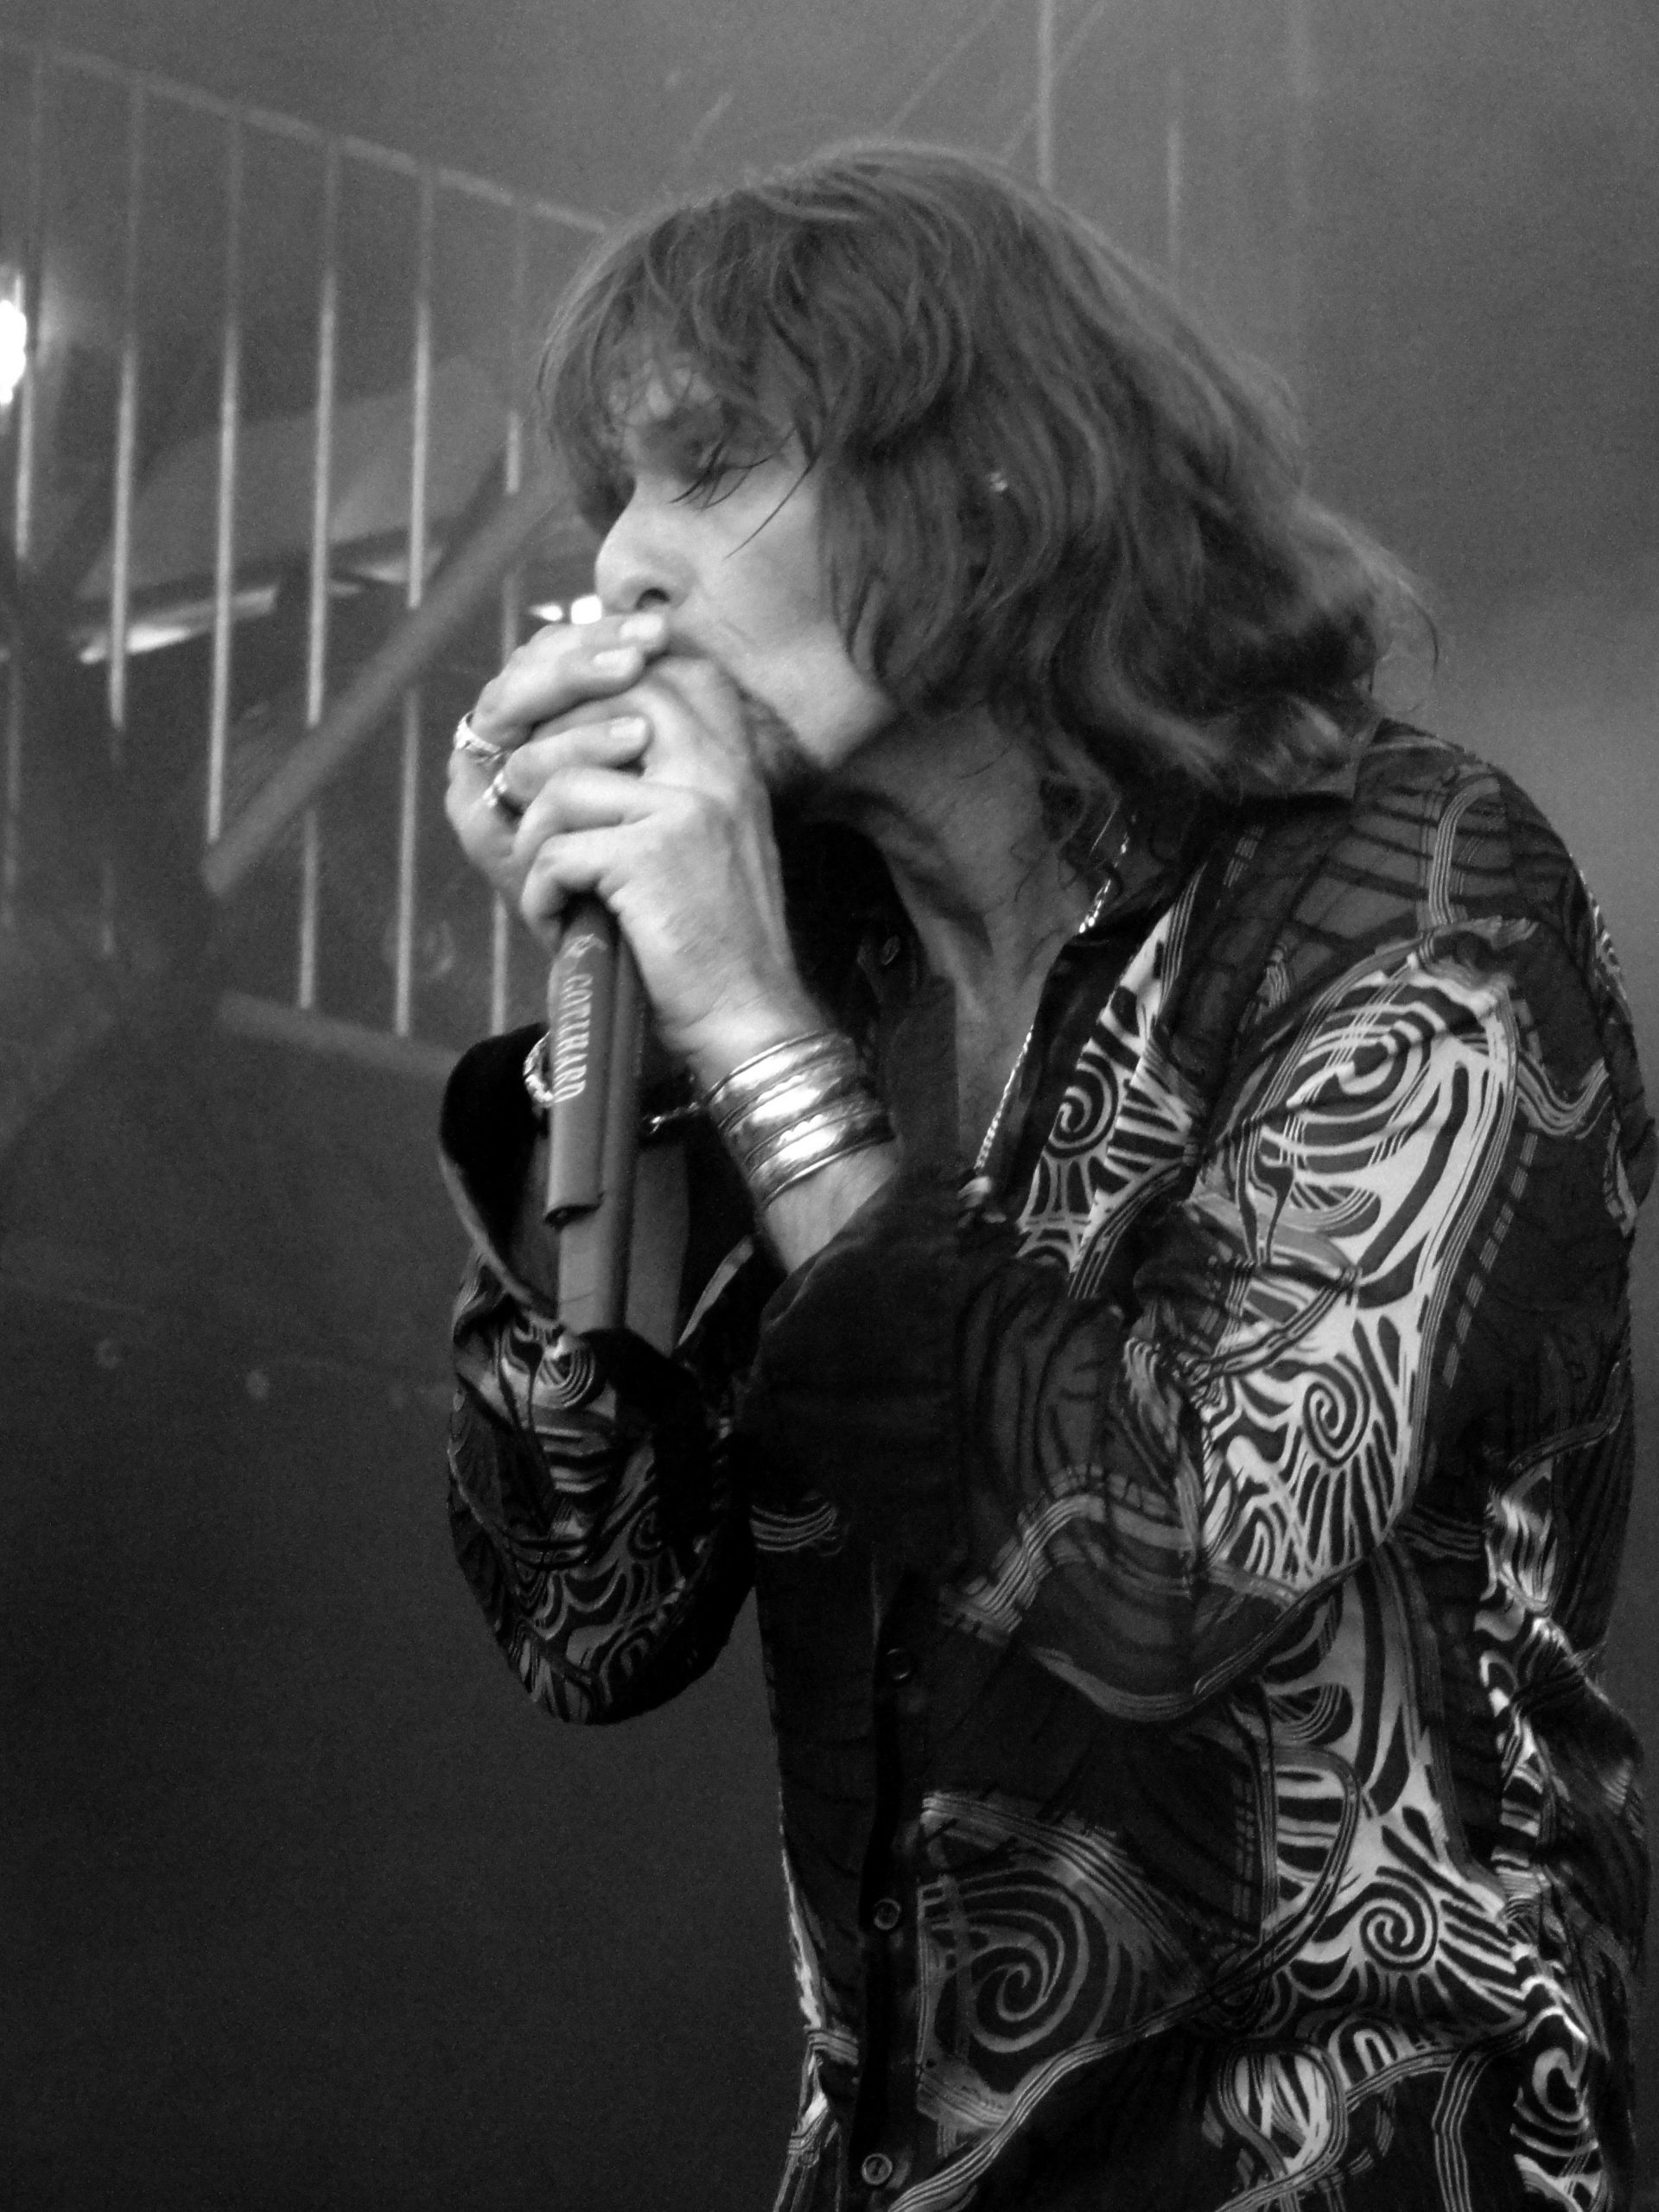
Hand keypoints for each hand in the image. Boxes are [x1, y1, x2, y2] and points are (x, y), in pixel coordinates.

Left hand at [447, 628, 820, 1087]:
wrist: (749, 1022)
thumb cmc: (704, 945)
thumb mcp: (688, 846)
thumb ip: (644, 783)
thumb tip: (548, 737)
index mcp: (730, 762)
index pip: (664, 665)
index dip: (594, 674)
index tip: (553, 726)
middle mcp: (717, 769)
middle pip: (607, 691)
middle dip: (542, 743)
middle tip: (520, 799)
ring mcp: (689, 805)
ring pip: (562, 782)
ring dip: (533, 842)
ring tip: (549, 887)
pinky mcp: (654, 855)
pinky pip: (557, 850)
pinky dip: (542, 894)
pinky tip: (561, 922)